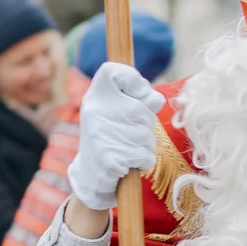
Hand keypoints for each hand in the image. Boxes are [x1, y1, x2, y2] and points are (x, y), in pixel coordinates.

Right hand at [69, 61, 163, 211]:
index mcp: (94, 96)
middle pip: (143, 109)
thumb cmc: (111, 135)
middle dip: (145, 124)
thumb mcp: (119, 111)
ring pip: (147, 135)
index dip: (134, 80)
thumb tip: (156, 99)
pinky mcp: (110, 159)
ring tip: (127, 147)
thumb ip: (139, 99)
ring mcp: (101, 135)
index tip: (139, 94)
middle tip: (128, 132)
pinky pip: (146, 156)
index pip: (112, 71)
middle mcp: (94, 111)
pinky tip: (128, 162)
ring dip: (145, 145)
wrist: (90, 174)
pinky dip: (143, 162)